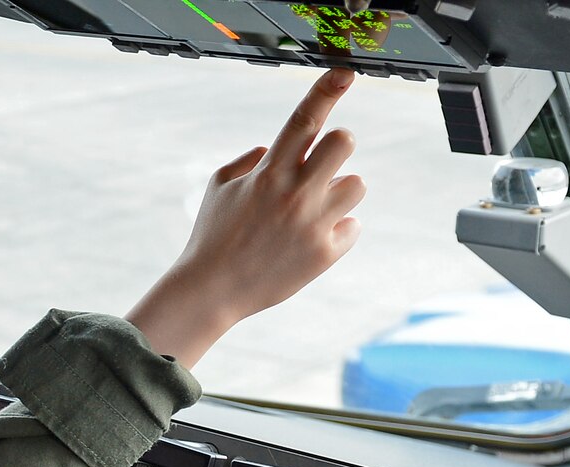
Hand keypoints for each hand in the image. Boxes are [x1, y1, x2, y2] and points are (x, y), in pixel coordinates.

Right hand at [126, 68, 365, 368]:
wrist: (213, 292)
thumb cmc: (212, 236)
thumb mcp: (219, 187)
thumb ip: (248, 161)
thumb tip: (272, 150)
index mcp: (267, 174)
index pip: (304, 120)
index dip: (326, 91)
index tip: (345, 72)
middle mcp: (294, 195)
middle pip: (344, 143)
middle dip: (339, 145)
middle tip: (326, 160)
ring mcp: (312, 225)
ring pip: (356, 185)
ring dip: (341, 190)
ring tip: (316, 206)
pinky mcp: (324, 254)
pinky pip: (352, 227)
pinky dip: (338, 229)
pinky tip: (313, 239)